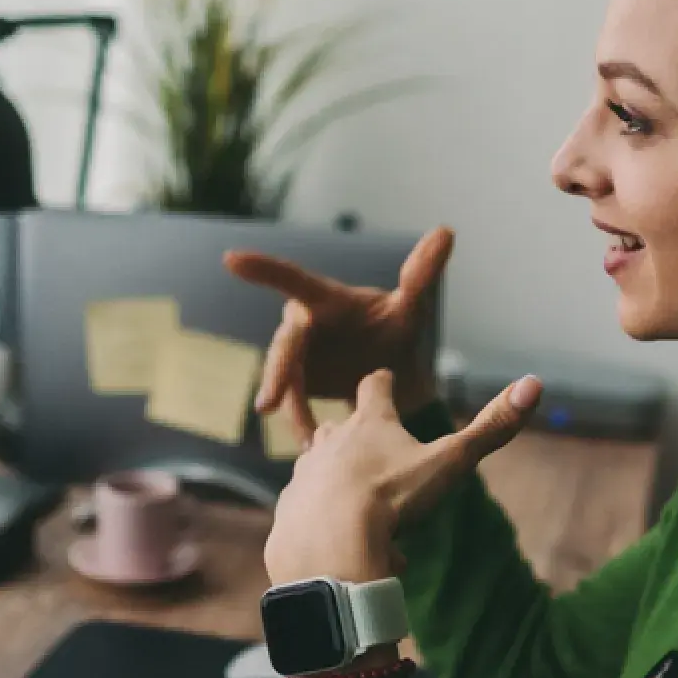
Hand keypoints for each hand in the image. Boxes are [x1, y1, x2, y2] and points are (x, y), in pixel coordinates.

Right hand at [224, 225, 453, 441]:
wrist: (391, 374)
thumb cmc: (393, 329)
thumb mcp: (410, 307)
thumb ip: (421, 274)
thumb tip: (446, 232)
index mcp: (324, 299)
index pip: (293, 280)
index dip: (263, 269)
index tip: (230, 259)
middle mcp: (303, 324)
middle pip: (285, 345)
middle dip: (278, 373)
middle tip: (269, 402)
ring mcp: (296, 356)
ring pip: (283, 379)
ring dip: (291, 408)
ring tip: (309, 438)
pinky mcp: (295, 384)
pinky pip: (292, 403)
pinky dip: (302, 423)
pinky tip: (314, 446)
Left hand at [264, 368, 542, 586]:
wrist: (328, 545)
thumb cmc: (391, 497)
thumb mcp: (449, 463)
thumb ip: (491, 428)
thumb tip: (535, 383)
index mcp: (369, 423)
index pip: (374, 387)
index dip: (382, 382)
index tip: (385, 379)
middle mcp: (331, 440)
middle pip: (341, 427)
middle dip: (356, 436)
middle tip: (378, 455)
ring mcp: (305, 473)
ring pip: (323, 470)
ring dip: (341, 484)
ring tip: (366, 510)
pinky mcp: (288, 508)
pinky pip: (312, 513)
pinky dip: (328, 524)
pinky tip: (347, 545)